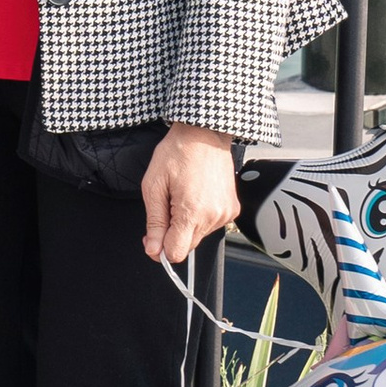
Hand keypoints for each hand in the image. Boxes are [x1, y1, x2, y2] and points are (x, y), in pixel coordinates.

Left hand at [141, 123, 236, 265]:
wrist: (204, 134)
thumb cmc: (177, 153)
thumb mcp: (154, 186)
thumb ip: (154, 222)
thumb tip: (153, 250)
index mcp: (192, 212)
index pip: (176, 253)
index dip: (160, 248)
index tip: (153, 236)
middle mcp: (214, 216)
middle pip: (187, 246)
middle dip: (172, 234)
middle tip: (165, 207)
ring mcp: (226, 214)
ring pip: (198, 236)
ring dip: (186, 223)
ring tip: (183, 195)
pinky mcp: (233, 209)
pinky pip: (210, 224)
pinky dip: (200, 216)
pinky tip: (195, 195)